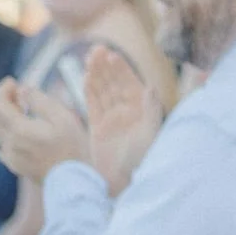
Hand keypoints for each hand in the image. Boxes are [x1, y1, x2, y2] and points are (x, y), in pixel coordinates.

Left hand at [0, 79, 87, 183]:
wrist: (73, 181)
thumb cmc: (72, 147)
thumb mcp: (62, 117)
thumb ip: (39, 100)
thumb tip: (22, 89)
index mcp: (19, 131)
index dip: (2, 90)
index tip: (12, 81)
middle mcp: (9, 145)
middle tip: (15, 91)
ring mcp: (9, 157)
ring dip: (2, 114)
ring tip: (20, 106)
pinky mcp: (14, 165)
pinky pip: (0, 143)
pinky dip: (4, 129)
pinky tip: (18, 126)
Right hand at [82, 46, 161, 195]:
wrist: (123, 184)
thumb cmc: (141, 162)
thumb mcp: (149, 136)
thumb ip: (150, 111)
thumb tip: (150, 87)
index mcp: (142, 110)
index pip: (130, 83)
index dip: (121, 69)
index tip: (112, 55)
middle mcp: (127, 112)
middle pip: (115, 83)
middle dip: (106, 66)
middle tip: (96, 50)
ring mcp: (112, 119)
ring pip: (103, 91)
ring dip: (96, 74)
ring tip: (88, 58)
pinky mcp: (98, 129)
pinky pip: (93, 105)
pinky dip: (89, 92)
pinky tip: (85, 78)